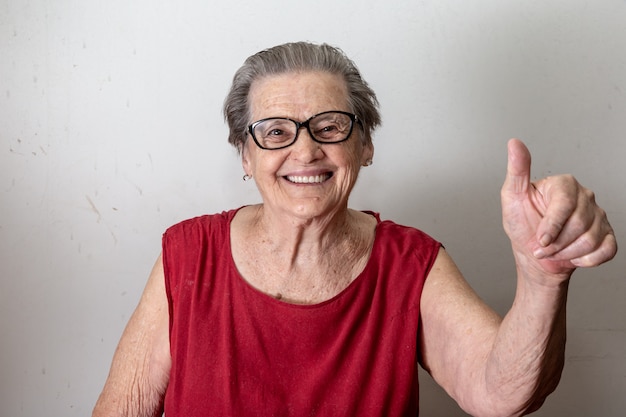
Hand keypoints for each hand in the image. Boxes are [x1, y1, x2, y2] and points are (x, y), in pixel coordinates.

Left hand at [500, 139, 616, 277]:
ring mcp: (599, 216)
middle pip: (579, 224)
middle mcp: (585, 196)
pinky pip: (606, 251)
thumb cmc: (522, 225)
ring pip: (591, 240)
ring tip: (554, 249)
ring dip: (566, 252)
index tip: (539, 238)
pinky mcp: (608, 235)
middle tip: (542, 245)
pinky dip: (585, 260)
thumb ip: (517, 171)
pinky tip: (572, 254)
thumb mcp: (512, 198)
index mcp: (564, 184)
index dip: (552, 226)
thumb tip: (514, 143)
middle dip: (556, 243)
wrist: (535, 255)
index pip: (565, 204)